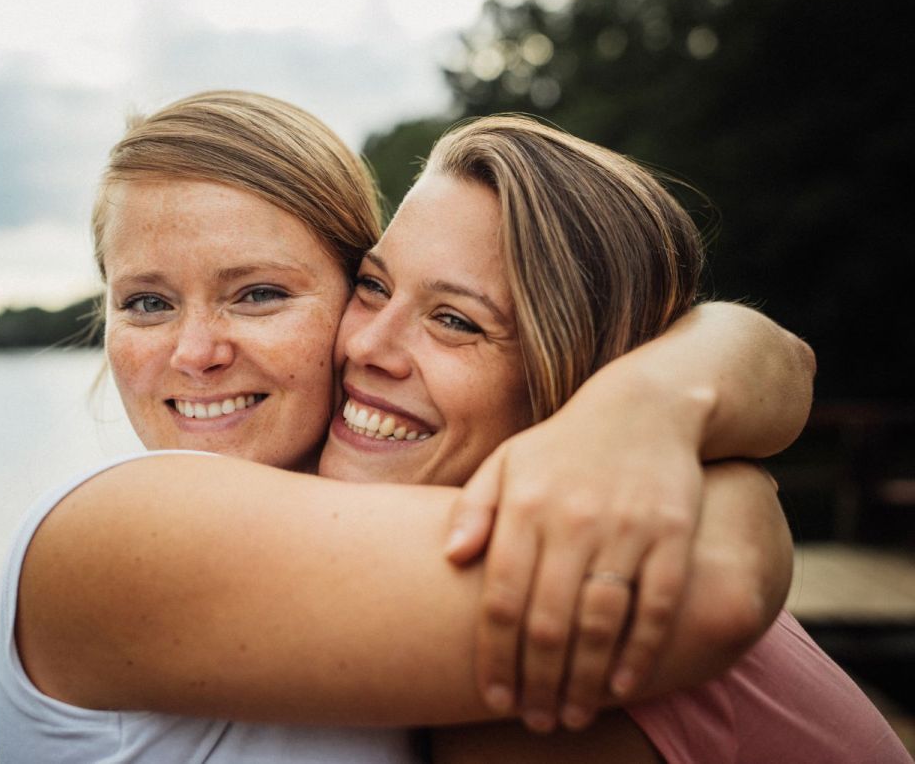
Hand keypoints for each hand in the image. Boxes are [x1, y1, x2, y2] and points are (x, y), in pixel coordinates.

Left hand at [445, 389, 703, 732]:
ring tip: (569, 716)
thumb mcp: (509, 461)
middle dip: (537, 681)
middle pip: (547, 621)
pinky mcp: (673, 534)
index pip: (501, 597)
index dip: (495, 655)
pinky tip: (622, 687)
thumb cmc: (565, 445)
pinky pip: (656, 605)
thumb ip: (474, 508)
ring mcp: (626, 528)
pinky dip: (640, 652)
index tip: (494, 696)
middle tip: (534, 719)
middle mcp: (572, 520)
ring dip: (583, 679)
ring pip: (599, 622)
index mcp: (525, 506)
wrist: (648, 406)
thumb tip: (452, 558)